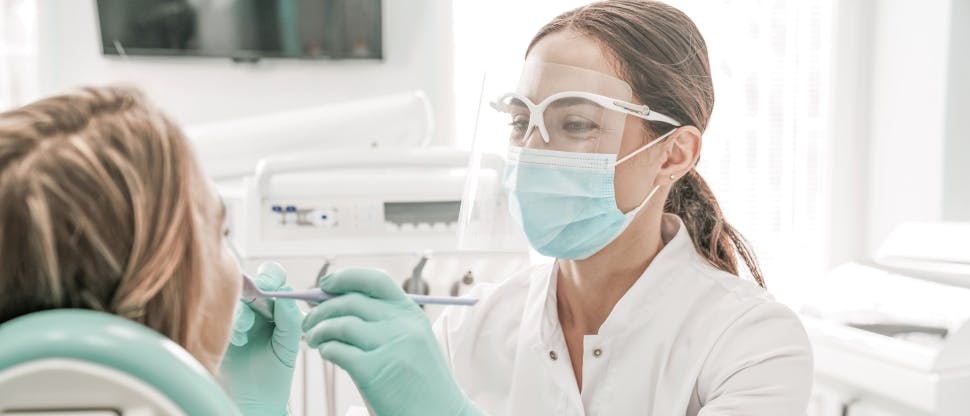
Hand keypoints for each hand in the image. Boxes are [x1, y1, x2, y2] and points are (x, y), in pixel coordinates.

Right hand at [221, 262, 302, 415]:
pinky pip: (221, 314)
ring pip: (236, 298)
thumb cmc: (275, 373)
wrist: (255, 399)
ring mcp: (238, 316)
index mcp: (277, 307)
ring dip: (243, 311)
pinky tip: (238, 340)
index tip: (270, 286)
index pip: (276, 278)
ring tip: (246, 330)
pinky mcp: (220, 328)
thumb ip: (290, 318)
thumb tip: (284, 294)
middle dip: (255, 287)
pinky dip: (232, 324)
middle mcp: (257, 308)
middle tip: (258, 295)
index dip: (272, 276)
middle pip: (253, 281)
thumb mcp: (289, 345)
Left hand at [302, 268, 481, 415]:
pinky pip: (338, 351)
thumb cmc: (420, 381)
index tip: (325, 284)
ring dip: (319, 330)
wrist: (440, 414)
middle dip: (321, 308)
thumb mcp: (412, 342)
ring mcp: (390, 346)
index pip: (375, 280)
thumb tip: (336, 304)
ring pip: (340, 324)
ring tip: (314, 339)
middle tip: (309, 320)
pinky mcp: (374, 371)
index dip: (346, 277)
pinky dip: (326, 349)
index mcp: (411, 313)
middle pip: (350, 301)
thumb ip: (384, 322)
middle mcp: (402, 325)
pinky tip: (326, 354)